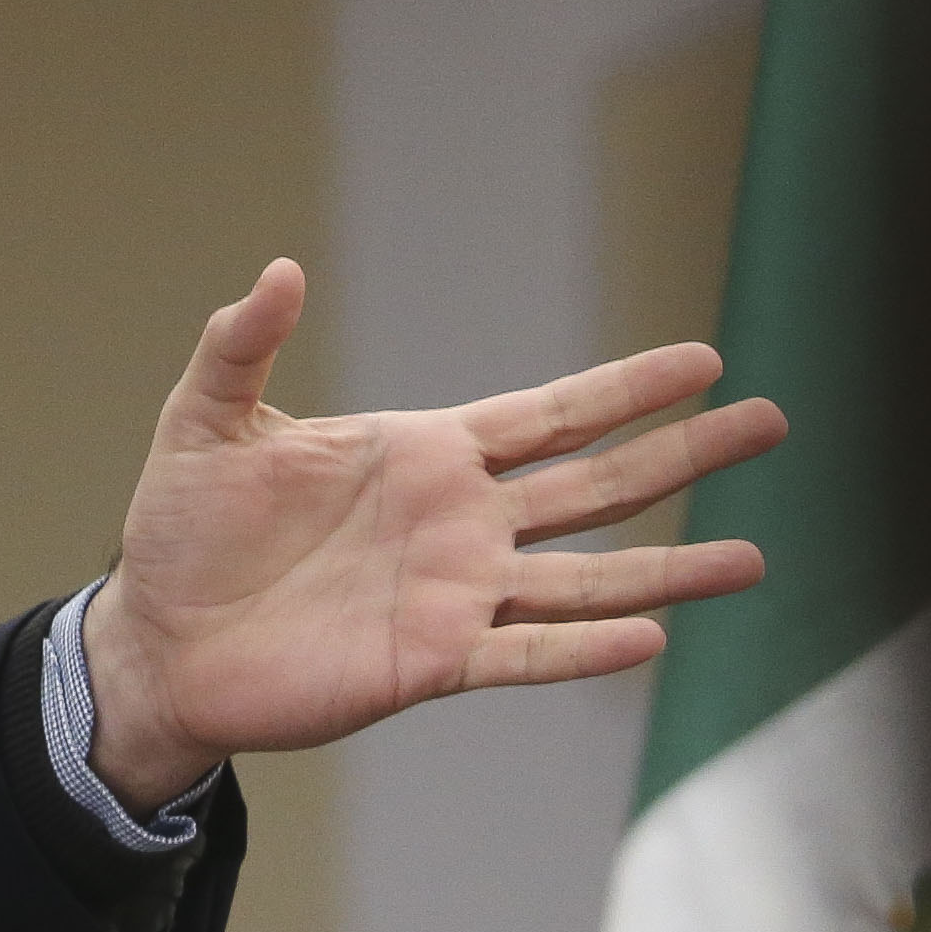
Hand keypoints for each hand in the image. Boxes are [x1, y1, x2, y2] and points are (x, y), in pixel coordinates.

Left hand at [79, 258, 778, 811]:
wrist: (158, 637)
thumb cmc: (184, 528)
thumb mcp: (204, 421)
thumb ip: (241, 345)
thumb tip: (279, 268)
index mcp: (422, 456)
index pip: (547, 414)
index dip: (624, 388)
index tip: (704, 360)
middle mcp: (459, 524)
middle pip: (596, 484)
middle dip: (683, 453)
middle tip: (772, 422)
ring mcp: (455, 596)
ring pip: (587, 578)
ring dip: (670, 568)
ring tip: (755, 557)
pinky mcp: (431, 663)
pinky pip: (525, 654)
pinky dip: (585, 648)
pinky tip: (652, 636)